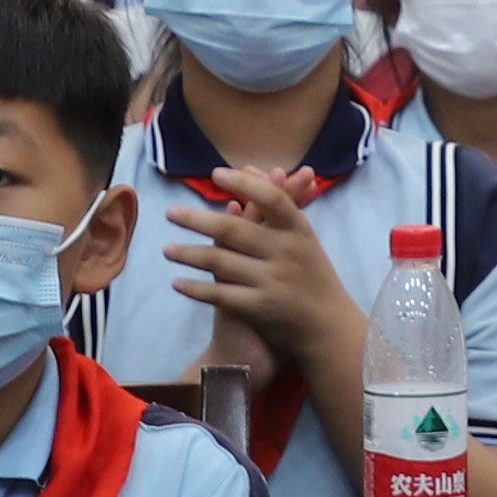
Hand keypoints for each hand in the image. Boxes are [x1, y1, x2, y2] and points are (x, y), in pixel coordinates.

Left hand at [174, 167, 359, 362]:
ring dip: (189, 254)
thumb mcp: (301, 238)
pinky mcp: (261, 308)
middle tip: (170, 213)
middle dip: (197, 220)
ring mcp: (273, 281)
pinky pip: (221, 295)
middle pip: (234, 230)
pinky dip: (196, 289)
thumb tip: (251, 167)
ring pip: (221, 261)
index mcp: (299, 231)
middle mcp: (287, 253)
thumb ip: (279, 205)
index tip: (215, 174)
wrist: (329, 329)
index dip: (244, 184)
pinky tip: (177, 283)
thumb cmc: (311, 276)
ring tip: (166, 250)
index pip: (272, 199)